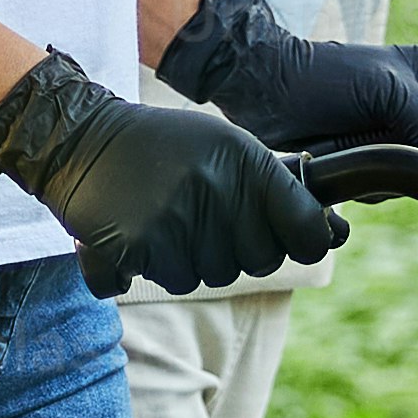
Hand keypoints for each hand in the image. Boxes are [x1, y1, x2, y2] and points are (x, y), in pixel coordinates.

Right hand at [0, 53, 349, 298]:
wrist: (77, 136)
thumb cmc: (164, 148)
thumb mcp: (227, 147)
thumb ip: (280, 190)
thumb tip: (340, 235)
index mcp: (245, 162)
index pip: (306, 232)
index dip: (302, 242)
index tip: (287, 237)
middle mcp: (214, 190)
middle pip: (255, 264)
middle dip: (230, 249)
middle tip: (196, 214)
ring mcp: (172, 220)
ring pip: (203, 277)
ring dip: (180, 259)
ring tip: (158, 217)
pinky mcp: (131, 245)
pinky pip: (153, 281)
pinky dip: (134, 267)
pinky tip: (126, 232)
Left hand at [152, 0, 417, 156]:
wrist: (259, 88)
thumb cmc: (322, 75)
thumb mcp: (386, 90)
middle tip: (399, 155)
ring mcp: (393, 134)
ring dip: (390, 174)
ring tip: (356, 145)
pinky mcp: (366, 157)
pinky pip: (385, 186)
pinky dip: (366, 182)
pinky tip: (341, 158)